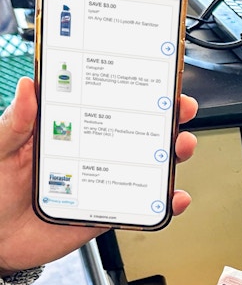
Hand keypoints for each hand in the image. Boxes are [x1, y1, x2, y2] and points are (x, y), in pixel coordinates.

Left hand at [0, 77, 197, 274]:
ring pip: (148, 164)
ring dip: (172, 154)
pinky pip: (143, 205)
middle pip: (138, 130)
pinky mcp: (109, 211)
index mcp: (67, 130)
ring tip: (180, 147)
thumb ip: (15, 123)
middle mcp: (92, 152)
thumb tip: (28, 86)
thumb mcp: (0, 151)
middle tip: (179, 108)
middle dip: (167, 116)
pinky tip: (173, 197)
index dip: (134, 88)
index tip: (155, 74)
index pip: (106, 102)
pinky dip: (164, 203)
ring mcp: (104, 181)